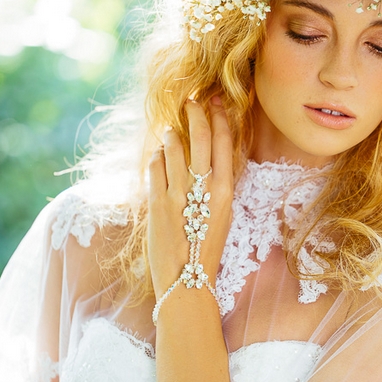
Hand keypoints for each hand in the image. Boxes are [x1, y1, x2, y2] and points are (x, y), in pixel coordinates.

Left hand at [148, 98, 232, 299]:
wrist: (187, 281)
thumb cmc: (206, 250)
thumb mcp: (222, 215)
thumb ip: (217, 186)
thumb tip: (208, 156)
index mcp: (225, 192)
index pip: (224, 142)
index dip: (219, 117)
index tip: (214, 100)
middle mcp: (204, 190)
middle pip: (200, 137)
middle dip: (194, 113)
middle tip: (190, 101)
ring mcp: (179, 195)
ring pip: (174, 147)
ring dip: (170, 134)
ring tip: (169, 129)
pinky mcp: (157, 203)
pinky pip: (155, 167)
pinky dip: (156, 157)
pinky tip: (157, 156)